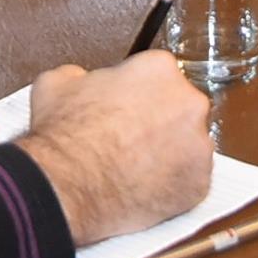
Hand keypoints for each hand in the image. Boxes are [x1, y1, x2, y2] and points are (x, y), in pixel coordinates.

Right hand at [15, 52, 213, 245]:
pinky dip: (172, 186)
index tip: (127, 108)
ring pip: (189, 146)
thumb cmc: (65, 137)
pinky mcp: (199, 184)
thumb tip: (81, 80)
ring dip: (169, 154)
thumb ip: (82, 75)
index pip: (158, 75)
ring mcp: (198, 145)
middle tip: (131, 139)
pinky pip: (190, 182)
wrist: (65, 187)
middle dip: (160, 122)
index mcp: (159, 70)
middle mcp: (188, 102)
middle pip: (180, 108)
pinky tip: (144, 188)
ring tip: (135, 168)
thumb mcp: (58, 83)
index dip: (138, 94)